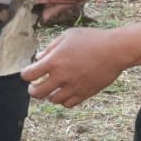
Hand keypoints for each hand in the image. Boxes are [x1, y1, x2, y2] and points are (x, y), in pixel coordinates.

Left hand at [21, 22, 140, 107]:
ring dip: (49, 94)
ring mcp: (73, 87)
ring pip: (52, 100)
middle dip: (32, 90)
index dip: (25, 74)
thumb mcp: (67, 36)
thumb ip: (50, 48)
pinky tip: (65, 92)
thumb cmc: (92, 39)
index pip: (29, 75)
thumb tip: (38, 58)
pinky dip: (63, 100)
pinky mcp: (85, 93)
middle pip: (37, 93)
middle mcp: (61, 76)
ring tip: (52, 88)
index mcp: (54, 61)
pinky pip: (68, 104)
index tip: (28, 73)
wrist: (115, 50)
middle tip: (34, 86)